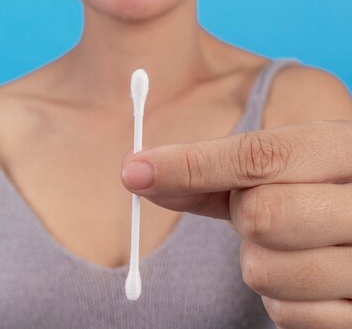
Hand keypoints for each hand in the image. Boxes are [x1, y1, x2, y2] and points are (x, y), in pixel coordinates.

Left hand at [120, 120, 351, 328]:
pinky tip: (312, 282)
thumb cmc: (320, 196)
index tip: (133, 171)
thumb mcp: (285, 171)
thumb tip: (138, 171)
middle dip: (244, 218)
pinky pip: (287, 315)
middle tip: (270, 212)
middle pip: (260, 215)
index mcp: (345, 151)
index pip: (259, 156)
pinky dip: (284, 301)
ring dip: (261, 262)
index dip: (190, 164)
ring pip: (263, 271)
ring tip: (295, 247)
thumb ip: (216, 172)